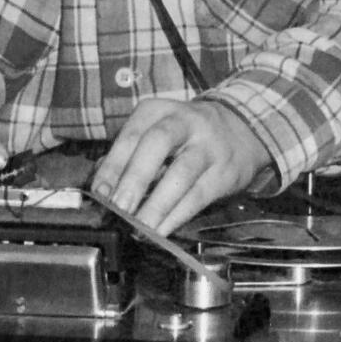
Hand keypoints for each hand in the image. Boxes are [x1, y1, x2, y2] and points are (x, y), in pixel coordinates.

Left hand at [90, 98, 270, 234]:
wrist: (241, 127)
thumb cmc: (184, 135)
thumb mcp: (155, 130)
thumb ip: (127, 156)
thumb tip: (100, 191)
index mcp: (157, 111)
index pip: (131, 136)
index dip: (113, 166)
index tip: (99, 193)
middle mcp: (183, 122)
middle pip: (157, 145)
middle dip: (135, 178)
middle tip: (119, 208)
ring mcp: (207, 146)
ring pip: (181, 173)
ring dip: (157, 204)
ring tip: (140, 227)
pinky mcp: (224, 172)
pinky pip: (198, 196)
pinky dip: (177, 216)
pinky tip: (161, 230)